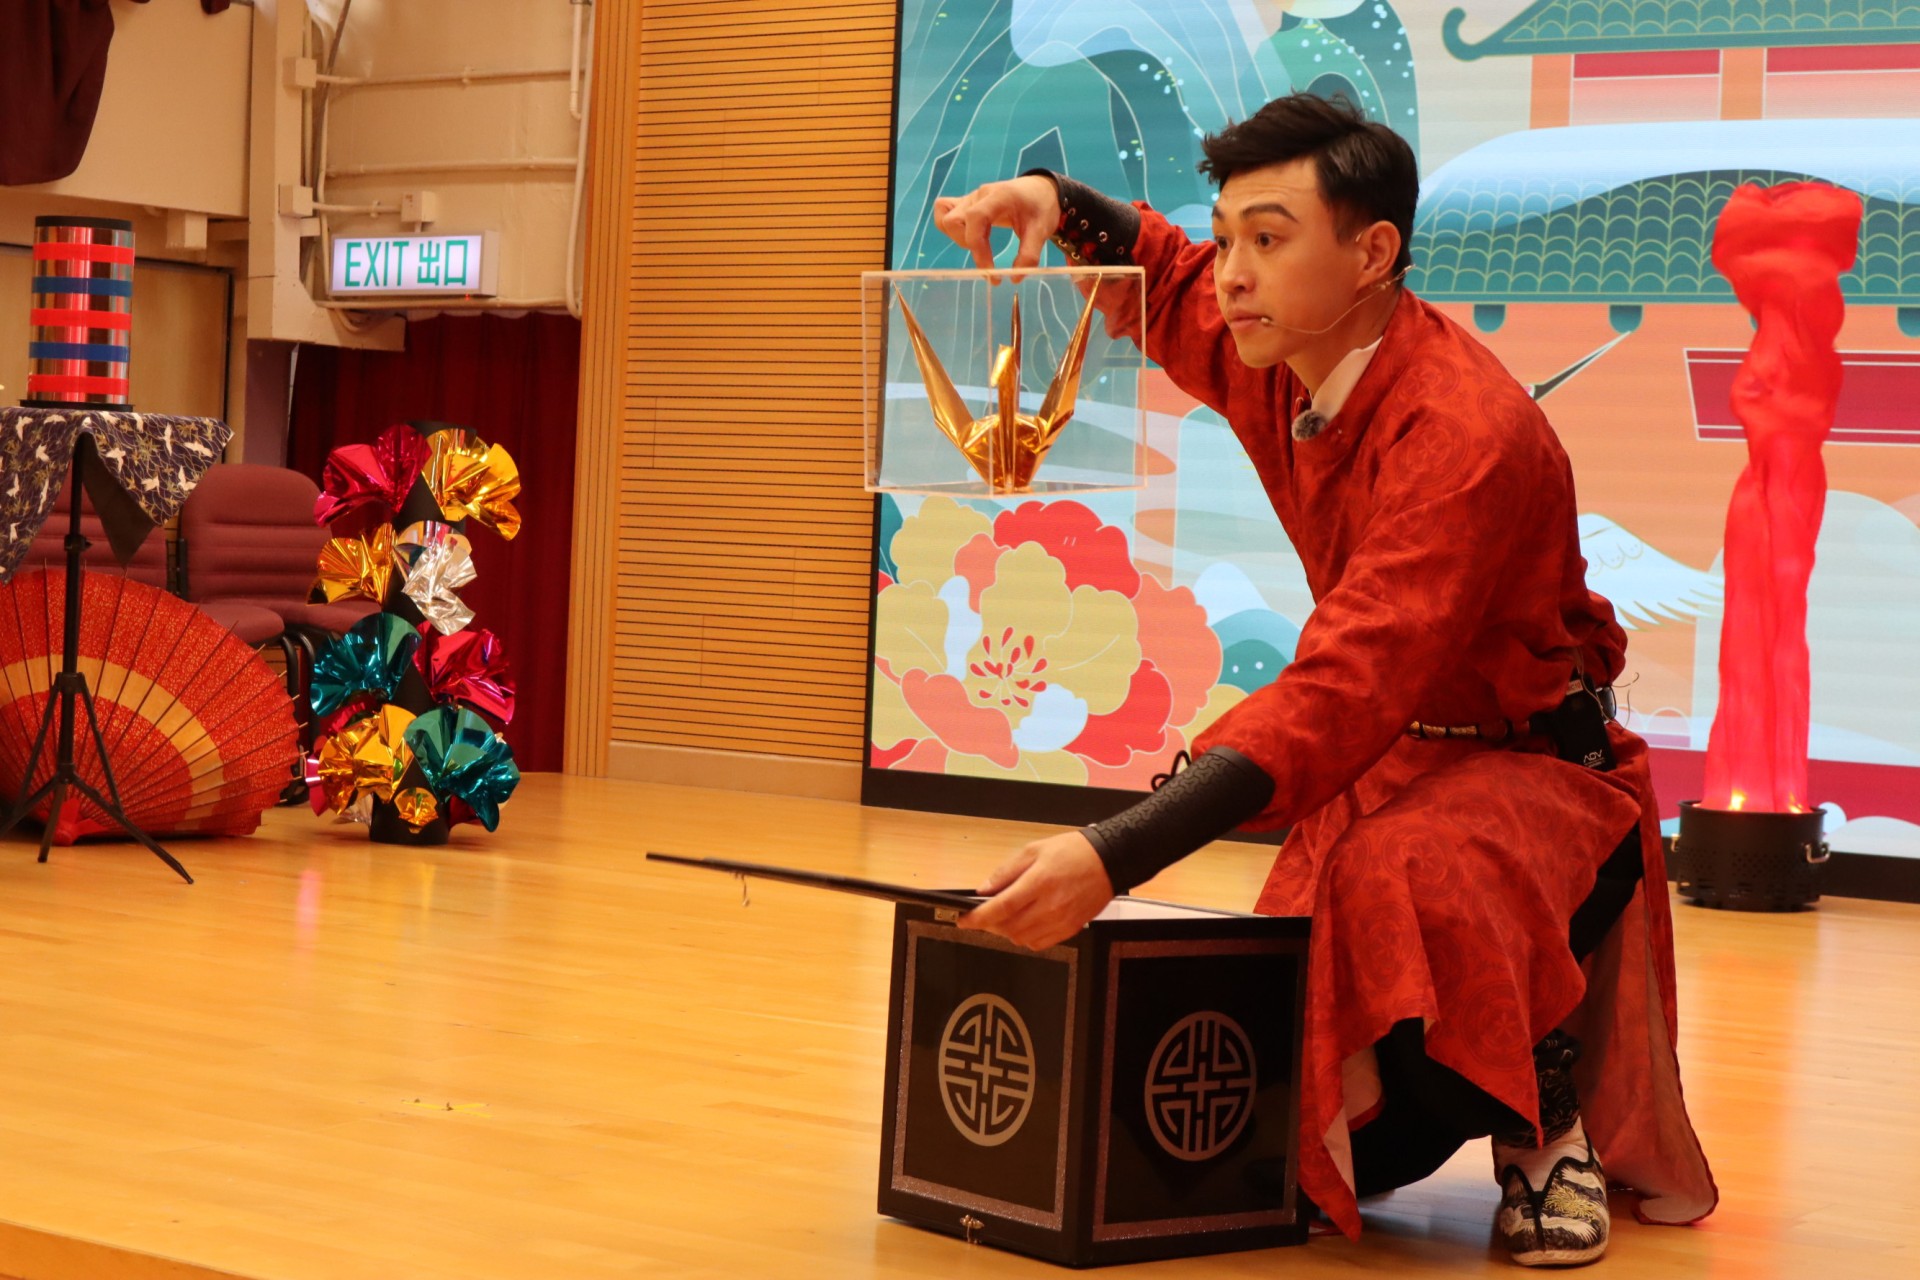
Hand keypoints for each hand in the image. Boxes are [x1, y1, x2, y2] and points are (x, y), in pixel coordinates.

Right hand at [933, 176, 1059, 272]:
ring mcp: (970, 198)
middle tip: (988, 258)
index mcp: (999, 196)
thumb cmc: (1041, 207)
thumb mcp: (1042, 231)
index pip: (976, 218)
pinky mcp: (966, 204)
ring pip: (945, 217)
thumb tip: (1014, 278)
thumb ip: (1029, 254)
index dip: (978, 248)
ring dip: (957, 238)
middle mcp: (980, 195)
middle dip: (968, 245)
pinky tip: (969, 237)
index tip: (991, 271)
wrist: (1040, 190)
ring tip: (979, 247)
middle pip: (953, 220)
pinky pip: (944, 211)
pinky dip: (951, 229)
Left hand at [958, 830, 1114, 949]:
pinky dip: (1025, 937)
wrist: (1108, 862)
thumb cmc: (1072, 852)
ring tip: (1007, 916)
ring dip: (1007, 931)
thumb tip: (984, 890)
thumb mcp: (1033, 850)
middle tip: (984, 914)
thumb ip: (1006, 872)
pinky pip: (1039, 943)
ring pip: (1021, 938)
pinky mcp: (1070, 929)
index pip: (1001, 907)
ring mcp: (1061, 921)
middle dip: (990, 924)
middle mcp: (1050, 905)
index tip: (963, 919)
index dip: (978, 917)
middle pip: (1008, 927)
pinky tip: (1026, 923)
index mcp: (1039, 882)